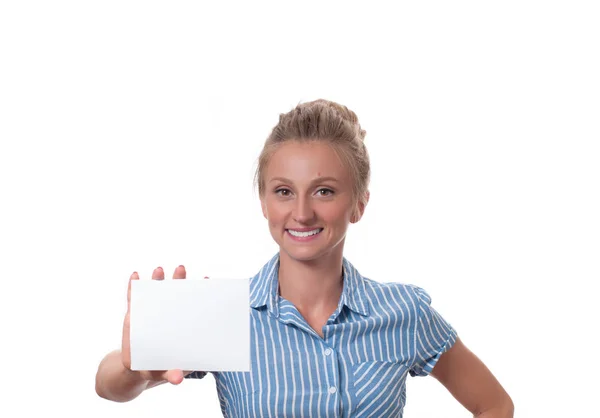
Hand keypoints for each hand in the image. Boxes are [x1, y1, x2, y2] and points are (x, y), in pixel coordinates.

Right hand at [121, 265, 191, 384]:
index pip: (192, 306)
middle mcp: (167, 315)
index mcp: (180, 325)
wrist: (137, 371)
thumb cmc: (160, 368)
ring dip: (157, 280)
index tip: (207, 280)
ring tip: (159, 270)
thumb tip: (177, 379)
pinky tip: (135, 276)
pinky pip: (133, 299)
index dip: (200, 292)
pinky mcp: (133, 317)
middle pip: (174, 294)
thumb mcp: (165, 372)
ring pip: (155, 293)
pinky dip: (133, 287)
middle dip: (178, 280)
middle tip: (181, 268)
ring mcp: (150, 314)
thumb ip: (171, 373)